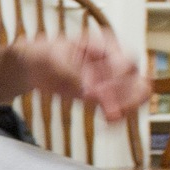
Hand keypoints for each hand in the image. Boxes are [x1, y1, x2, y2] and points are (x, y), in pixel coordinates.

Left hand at [12, 30, 150, 121]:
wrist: (33, 67)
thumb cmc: (44, 54)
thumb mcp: (54, 59)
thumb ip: (72, 74)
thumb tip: (88, 92)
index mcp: (104, 45)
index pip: (126, 62)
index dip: (115, 80)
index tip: (93, 91)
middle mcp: (112, 62)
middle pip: (137, 79)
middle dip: (128, 97)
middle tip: (113, 111)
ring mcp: (110, 80)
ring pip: (134, 95)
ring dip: (127, 109)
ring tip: (111, 120)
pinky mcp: (103, 97)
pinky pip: (119, 108)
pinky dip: (117, 118)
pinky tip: (108, 124)